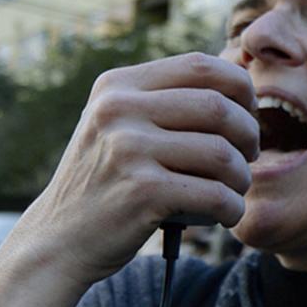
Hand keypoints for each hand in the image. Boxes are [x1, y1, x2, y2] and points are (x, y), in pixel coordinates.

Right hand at [16, 53, 258, 289]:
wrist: (58, 241)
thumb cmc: (104, 183)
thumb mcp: (117, 126)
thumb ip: (163, 101)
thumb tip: (240, 84)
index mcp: (117, 86)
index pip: (200, 65)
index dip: (240, 87)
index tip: (248, 114)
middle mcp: (118, 110)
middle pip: (218, 107)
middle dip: (248, 134)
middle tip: (248, 158)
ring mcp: (128, 149)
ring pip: (222, 153)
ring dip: (241, 177)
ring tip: (234, 189)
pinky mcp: (142, 192)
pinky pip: (215, 194)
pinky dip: (232, 208)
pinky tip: (227, 214)